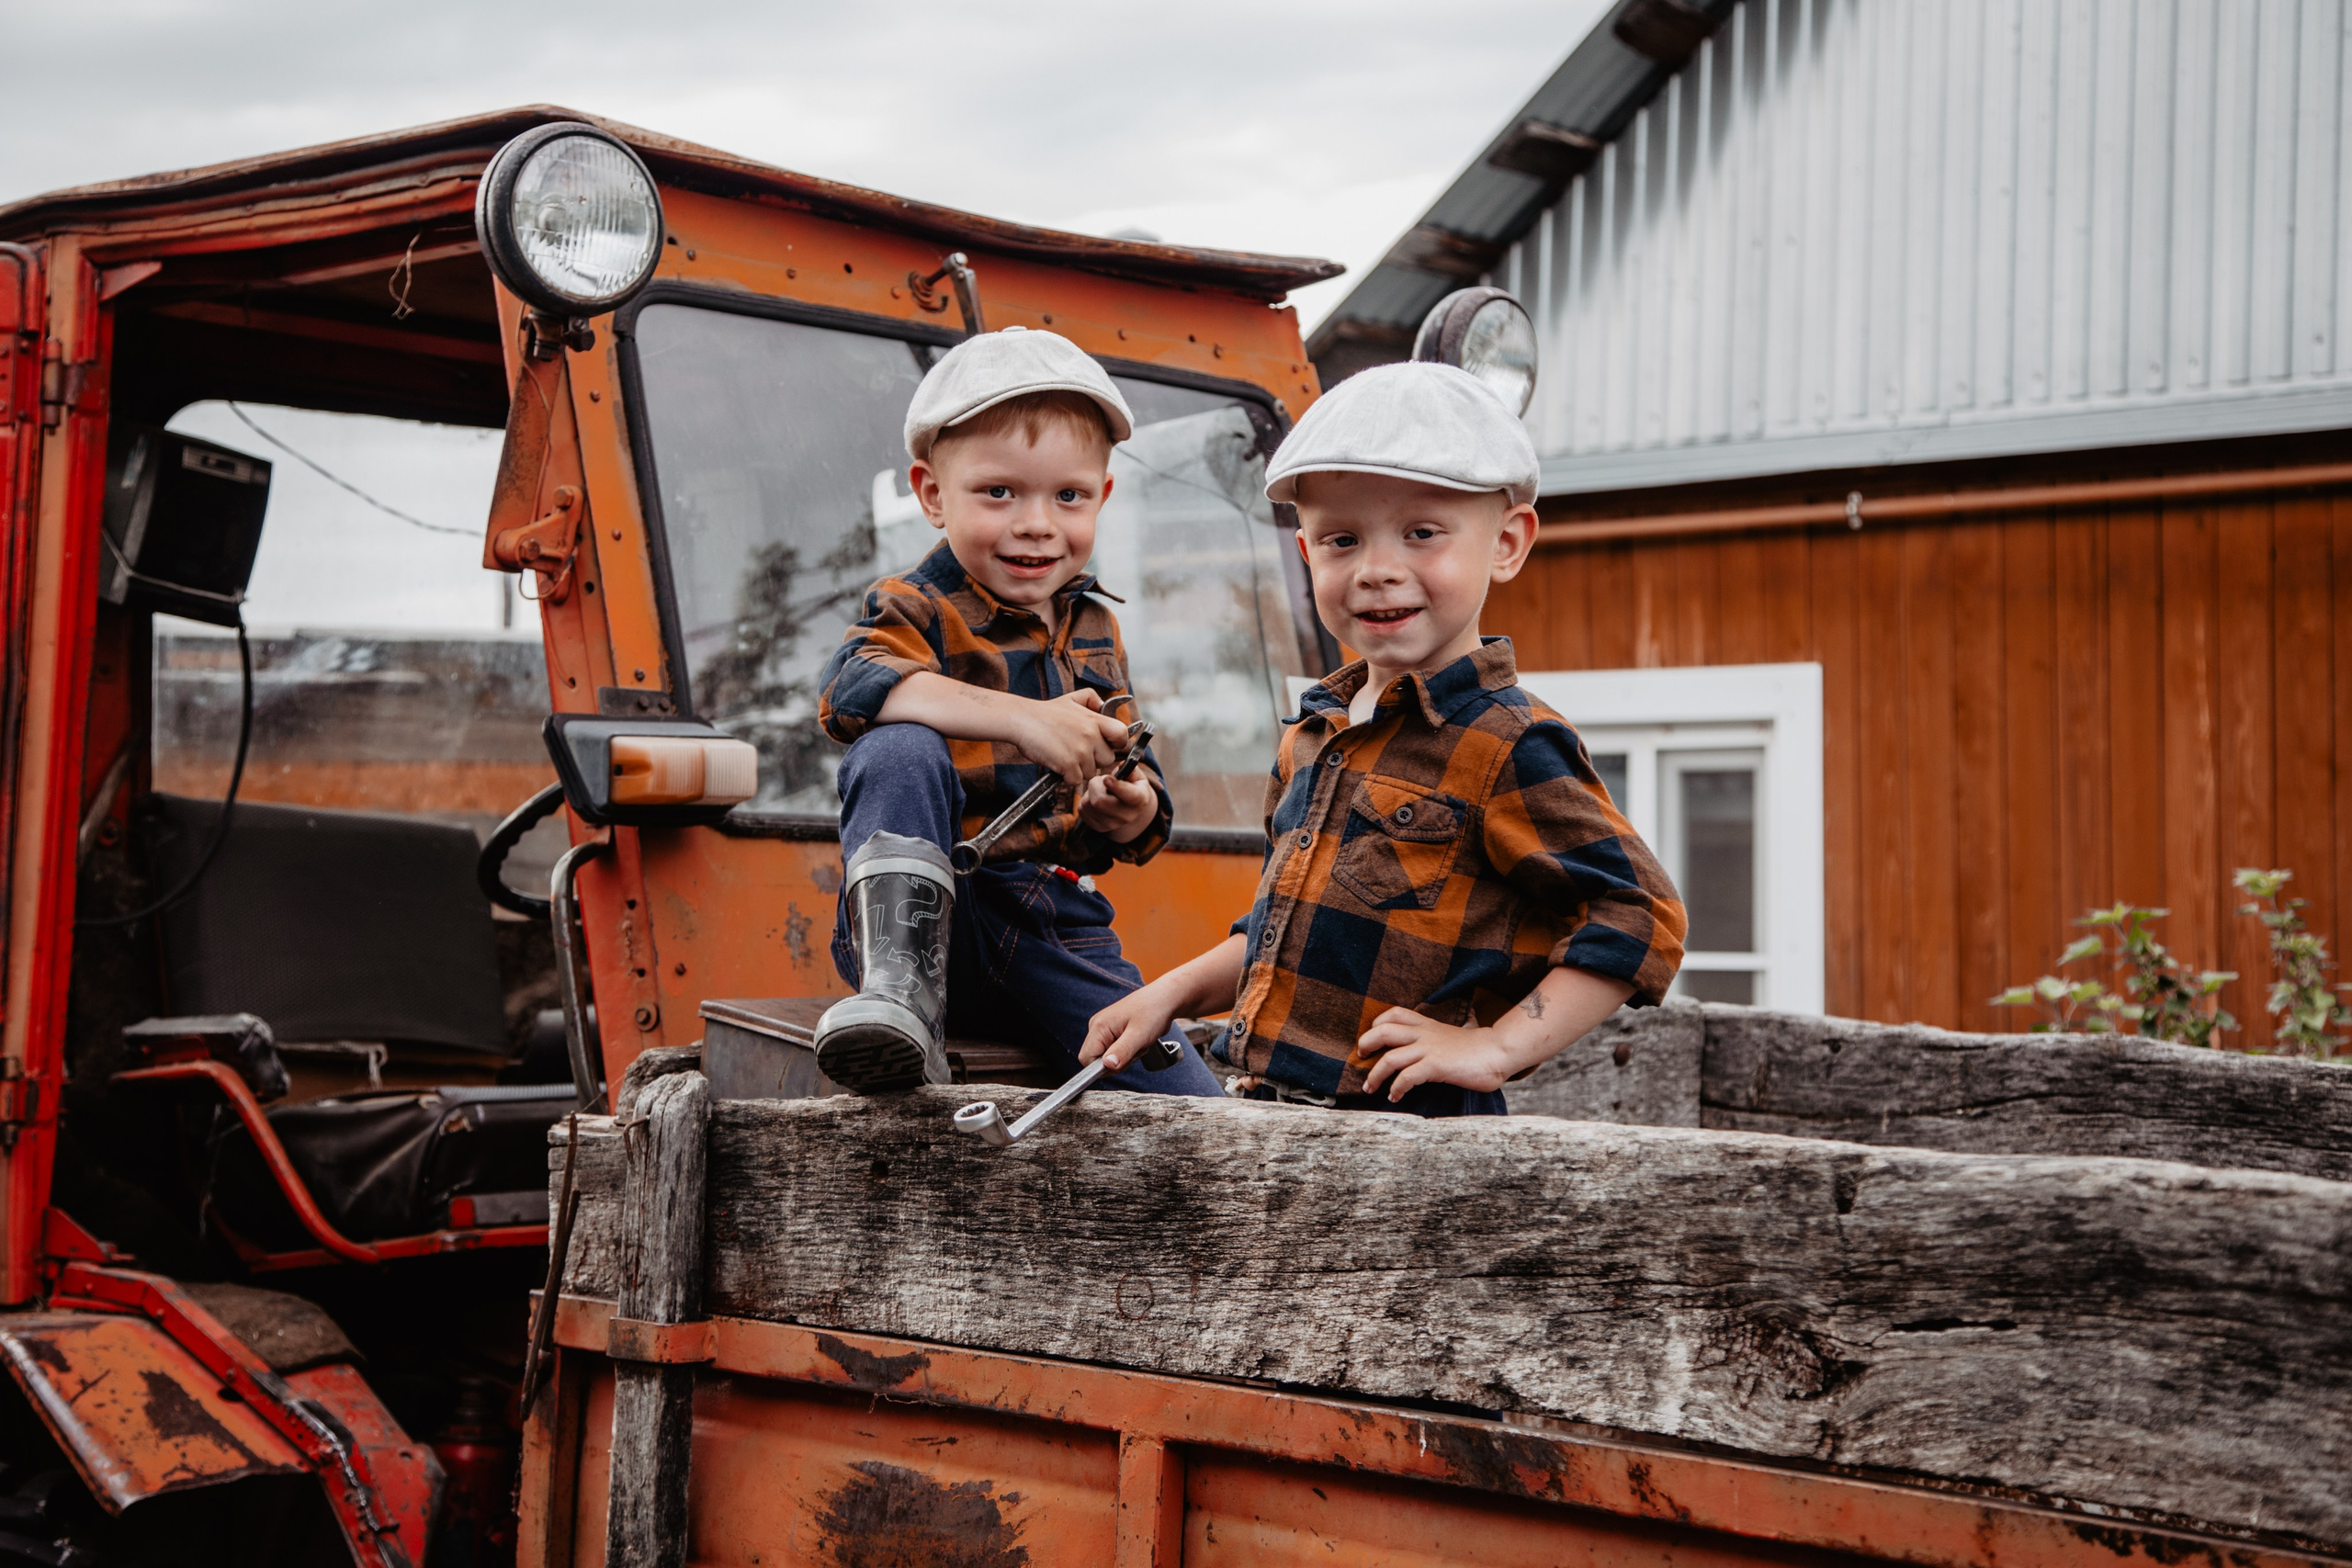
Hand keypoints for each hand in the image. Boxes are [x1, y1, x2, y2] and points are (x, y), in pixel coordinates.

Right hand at [1007, 689, 1130, 788]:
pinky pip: (1076, 780)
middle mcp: (1091, 736)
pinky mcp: (1068, 765)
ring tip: (1064, 755)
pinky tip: (1058, 764)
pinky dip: (1067, 776)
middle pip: (1107, 759)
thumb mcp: (1072, 698)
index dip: (1116, 742)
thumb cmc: (1045, 712)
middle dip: (1094, 759)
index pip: (1122, 735)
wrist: (1022, 720)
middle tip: (1077, 752)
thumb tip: (1104, 706)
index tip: (1106, 744)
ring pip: (1090, 772)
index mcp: (1095, 720)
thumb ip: (1092, 699)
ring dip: (1079, 769)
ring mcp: (1081, 751)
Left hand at [1079, 770, 1157, 842]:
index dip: (1117, 787)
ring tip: (1100, 790)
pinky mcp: (1098, 827)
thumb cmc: (1131, 786)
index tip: (1106, 779)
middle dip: (1095, 786)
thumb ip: (1129, 769)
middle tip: (1101, 780)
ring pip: (1088, 804)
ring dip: (1089, 792)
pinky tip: (1095, 799)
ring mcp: (1111, 825)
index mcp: (1139, 800)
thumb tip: (1121, 766)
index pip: (1129, 796)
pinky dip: (1085, 800)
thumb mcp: (1135, 775)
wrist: (1128, 807)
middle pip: (1100, 801)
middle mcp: (1127, 816)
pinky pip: (1082, 810)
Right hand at [1081, 979, 1183, 1071]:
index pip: (1086, 1059)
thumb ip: (1122, 1051)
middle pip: (1096, 1060)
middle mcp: (1097, 1027)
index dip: (1103, 1067)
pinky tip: (1138, 1042)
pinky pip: (1115, 1052)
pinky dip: (1128, 1052)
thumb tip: (1107, 1066)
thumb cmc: (1153, 1012)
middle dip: (1117, 1062)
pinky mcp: (1113, 1032)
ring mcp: (1105, 1029)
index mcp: (1099, 1026)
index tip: (1123, 1061)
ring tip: (1138, 1043)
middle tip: (1135, 1050)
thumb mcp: (1139, 1035)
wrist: (1164, 999)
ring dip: (1125, 1057)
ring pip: (1107, 1058)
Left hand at [1357, 1008, 1517, 1099]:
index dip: (1377, 1023)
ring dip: (1374, 1075)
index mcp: (1428, 1025)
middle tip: (1361, 1058)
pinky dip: (1396, 1088)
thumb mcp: (1454, 1036)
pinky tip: (1395, 1097)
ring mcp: (1429, 1049)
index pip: (1395, 1013)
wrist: (1498, 1052)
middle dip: (1366, 1044)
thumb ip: (1439, 1038)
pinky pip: (1406, 1077)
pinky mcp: (1435, 1066)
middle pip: (1383, 1031)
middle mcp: (1424, 1034)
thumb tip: (1436, 1046)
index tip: (1372, 1038)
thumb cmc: (1478, 1049)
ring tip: (1369, 1087)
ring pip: (1389, 1058)